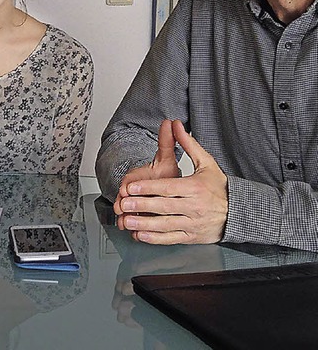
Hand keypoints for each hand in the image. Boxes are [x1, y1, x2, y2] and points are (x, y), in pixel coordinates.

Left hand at [116, 120, 227, 244]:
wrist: (239, 212)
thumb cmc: (219, 187)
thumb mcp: (206, 162)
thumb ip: (188, 144)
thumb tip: (176, 125)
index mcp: (196, 188)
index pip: (168, 188)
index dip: (148, 188)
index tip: (132, 187)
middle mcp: (194, 207)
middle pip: (164, 207)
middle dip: (141, 205)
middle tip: (124, 203)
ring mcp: (193, 224)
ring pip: (165, 225)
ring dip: (144, 224)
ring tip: (127, 220)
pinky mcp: (192, 237)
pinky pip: (171, 239)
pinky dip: (155, 238)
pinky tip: (140, 234)